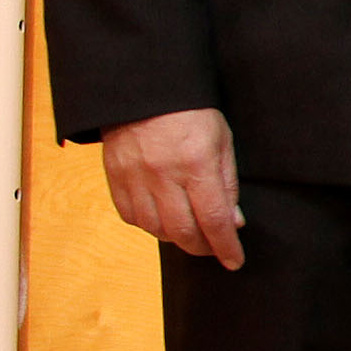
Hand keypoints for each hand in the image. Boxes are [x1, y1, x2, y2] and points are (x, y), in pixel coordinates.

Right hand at [101, 108, 247, 269]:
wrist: (144, 89)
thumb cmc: (191, 113)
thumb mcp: (222, 141)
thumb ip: (228, 183)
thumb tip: (233, 222)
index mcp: (196, 164)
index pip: (214, 220)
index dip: (226, 247)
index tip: (235, 261)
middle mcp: (163, 175)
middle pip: (183, 232)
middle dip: (203, 248)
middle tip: (214, 248)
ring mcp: (135, 178)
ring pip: (155, 229)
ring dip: (176, 238)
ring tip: (190, 232)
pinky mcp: (115, 177)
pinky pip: (131, 217)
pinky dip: (149, 225)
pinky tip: (163, 219)